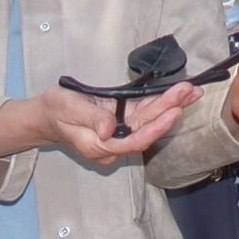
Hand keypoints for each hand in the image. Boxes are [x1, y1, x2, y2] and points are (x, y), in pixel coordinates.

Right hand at [0, 78, 198, 168]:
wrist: (47, 114)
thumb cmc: (55, 111)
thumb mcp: (69, 110)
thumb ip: (91, 118)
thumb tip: (109, 129)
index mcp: (100, 147)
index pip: (135, 141)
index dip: (156, 127)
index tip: (174, 112)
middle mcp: (114, 143)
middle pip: (147, 128)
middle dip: (170, 109)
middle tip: (189, 92)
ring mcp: (120, 131)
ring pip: (150, 120)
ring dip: (171, 104)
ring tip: (192, 90)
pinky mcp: (123, 120)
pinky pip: (145, 113)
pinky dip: (162, 102)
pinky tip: (179, 94)